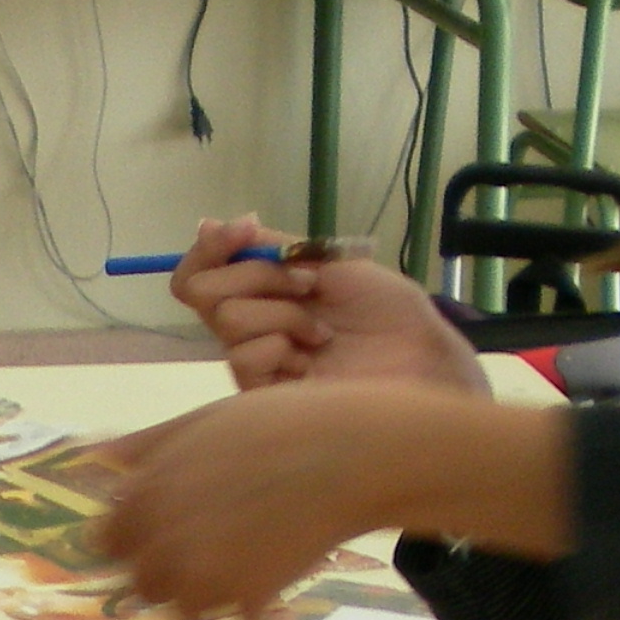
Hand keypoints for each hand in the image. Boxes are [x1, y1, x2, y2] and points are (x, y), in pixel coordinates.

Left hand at [100, 375, 578, 619]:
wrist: (355, 455)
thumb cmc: (282, 423)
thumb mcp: (204, 420)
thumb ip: (148, 446)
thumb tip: (94, 458)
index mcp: (146, 493)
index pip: (105, 539)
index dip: (128, 536)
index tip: (156, 529)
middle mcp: (162, 540)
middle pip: (137, 581)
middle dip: (161, 569)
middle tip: (206, 545)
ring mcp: (202, 575)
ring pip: (178, 607)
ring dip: (198, 594)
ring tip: (237, 562)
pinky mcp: (246, 599)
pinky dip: (241, 609)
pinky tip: (264, 581)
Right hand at [170, 219, 493, 396]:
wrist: (420, 356)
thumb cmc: (385, 311)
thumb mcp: (329, 260)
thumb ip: (269, 247)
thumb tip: (208, 223)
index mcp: (262, 291)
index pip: (200, 270)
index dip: (211, 246)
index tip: (245, 228)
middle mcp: (250, 324)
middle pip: (202, 290)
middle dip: (257, 276)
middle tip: (309, 286)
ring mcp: (255, 360)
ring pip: (228, 320)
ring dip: (284, 315)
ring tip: (323, 334)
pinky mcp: (262, 397)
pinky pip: (244, 358)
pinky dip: (283, 349)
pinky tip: (314, 363)